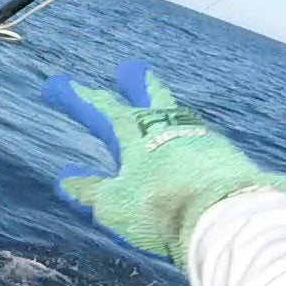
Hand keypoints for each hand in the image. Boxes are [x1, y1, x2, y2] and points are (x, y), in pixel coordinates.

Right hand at [42, 60, 285, 268]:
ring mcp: (202, 137)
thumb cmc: (161, 208)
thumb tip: (66, 179)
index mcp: (136, 131)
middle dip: (136, 83)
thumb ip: (90, 191)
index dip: (79, 96)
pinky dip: (189, 140)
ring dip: (166, 109)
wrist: (227, 216)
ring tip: (163, 108)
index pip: (102, 107)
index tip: (58, 86)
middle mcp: (169, 125)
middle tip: (130, 69)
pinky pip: (201, 141)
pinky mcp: (227, 156)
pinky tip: (192, 148)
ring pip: (179, 115)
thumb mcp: (114, 206)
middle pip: (150, 95)